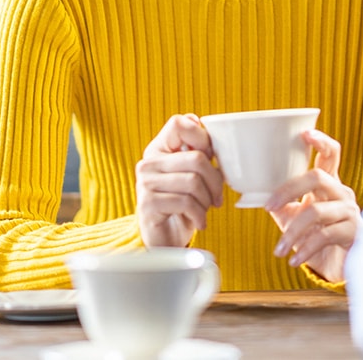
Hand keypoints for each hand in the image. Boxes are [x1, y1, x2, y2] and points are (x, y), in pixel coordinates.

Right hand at [135, 114, 224, 247]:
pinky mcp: (148, 204)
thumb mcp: (191, 175)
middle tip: (217, 196)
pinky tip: (198, 221)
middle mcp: (148, 163)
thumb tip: (196, 120)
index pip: (178, 123)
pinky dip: (200, 215)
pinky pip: (186, 202)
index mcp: (158, 149)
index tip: (209, 158)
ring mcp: (145, 183)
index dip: (201, 137)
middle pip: (196, 158)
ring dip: (207, 201)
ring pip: (194, 182)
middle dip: (215, 181)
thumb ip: (195, 151)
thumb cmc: (182, 206)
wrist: (164, 242)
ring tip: (205, 209)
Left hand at [263, 130, 361, 282]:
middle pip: (317, 177)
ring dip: (292, 232)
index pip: (331, 154)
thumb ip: (280, 202)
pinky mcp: (354, 232)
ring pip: (316, 211)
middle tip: (268, 206)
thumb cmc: (316, 236)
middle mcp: (342, 192)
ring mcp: (350, 211)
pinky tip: (294, 260)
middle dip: (289, 189)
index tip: (305, 133)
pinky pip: (324, 236)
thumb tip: (255, 193)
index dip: (320, 141)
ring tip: (278, 249)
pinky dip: (305, 249)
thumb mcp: (294, 216)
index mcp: (329, 183)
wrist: (338, 266)